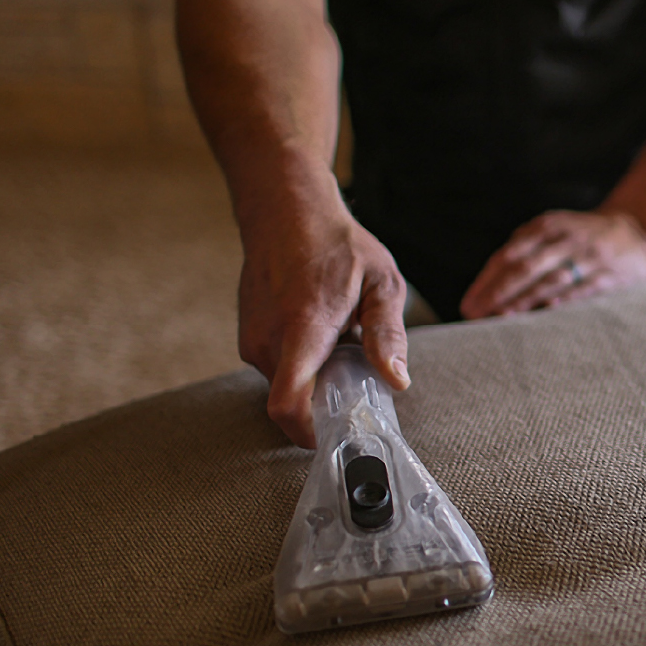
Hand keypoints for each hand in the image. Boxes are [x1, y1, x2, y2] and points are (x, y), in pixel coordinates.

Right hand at [238, 196, 408, 449]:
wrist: (286, 209)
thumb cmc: (338, 244)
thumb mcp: (382, 282)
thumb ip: (388, 334)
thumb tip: (397, 380)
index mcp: (304, 328)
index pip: (287, 404)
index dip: (309, 433)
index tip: (335, 435)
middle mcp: (268, 339)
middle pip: (294, 402)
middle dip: (326, 402)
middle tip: (357, 376)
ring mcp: (252, 338)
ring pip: (286, 386)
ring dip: (315, 380)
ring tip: (340, 343)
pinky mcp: (248, 337)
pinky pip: (277, 369)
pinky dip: (301, 364)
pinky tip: (320, 334)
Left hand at [460, 210, 645, 318]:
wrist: (635, 232)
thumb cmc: (580, 239)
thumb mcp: (552, 232)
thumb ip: (523, 252)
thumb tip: (486, 286)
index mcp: (545, 227)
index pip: (507, 256)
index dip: (486, 281)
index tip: (468, 304)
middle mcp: (563, 239)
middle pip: (524, 267)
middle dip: (497, 293)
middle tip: (476, 314)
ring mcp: (587, 256)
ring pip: (550, 280)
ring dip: (524, 300)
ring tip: (502, 317)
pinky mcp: (607, 274)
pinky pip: (582, 288)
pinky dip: (563, 299)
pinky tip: (546, 310)